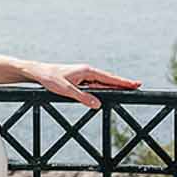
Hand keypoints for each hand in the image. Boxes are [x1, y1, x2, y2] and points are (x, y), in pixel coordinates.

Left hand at [25, 60, 141, 108]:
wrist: (39, 72)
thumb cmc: (51, 79)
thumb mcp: (66, 90)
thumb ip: (82, 97)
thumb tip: (97, 104)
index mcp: (87, 71)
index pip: (109, 78)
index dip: (123, 82)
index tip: (135, 84)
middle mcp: (88, 72)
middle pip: (109, 79)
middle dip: (123, 83)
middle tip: (137, 86)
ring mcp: (84, 75)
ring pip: (103, 82)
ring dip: (115, 85)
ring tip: (128, 88)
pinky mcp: (80, 79)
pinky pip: (95, 84)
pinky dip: (104, 87)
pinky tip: (109, 90)